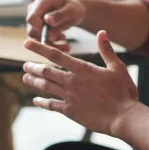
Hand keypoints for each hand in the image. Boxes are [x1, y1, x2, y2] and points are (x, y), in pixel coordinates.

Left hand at [22, 30, 137, 136]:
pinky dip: (42, 102)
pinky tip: (36, 100)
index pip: (55, 55)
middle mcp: (72, 81)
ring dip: (34, 81)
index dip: (39, 48)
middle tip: (25, 65)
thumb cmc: (123, 92)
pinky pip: (51, 105)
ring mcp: (70, 97)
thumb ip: (106, 50)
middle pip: (46, 71)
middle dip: (33, 67)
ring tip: (25, 77)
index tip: (27, 43)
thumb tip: (101, 32)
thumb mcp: (117, 67)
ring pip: (46, 86)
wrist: (124, 117)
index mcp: (82, 69)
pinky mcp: (70, 111)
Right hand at [27, 0, 85, 51]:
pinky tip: (63, 43)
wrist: (73, 11)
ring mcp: (34, 19)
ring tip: (64, 39)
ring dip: (50, 43)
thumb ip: (59, 15)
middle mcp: (34, 10)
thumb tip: (47, 20)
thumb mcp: (71, 10)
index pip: (32, 18)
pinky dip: (51, 45)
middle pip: (32, 30)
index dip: (40, 30)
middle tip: (63, 38)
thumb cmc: (73, 8)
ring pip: (35, 38)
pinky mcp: (36, 28)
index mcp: (41, 2)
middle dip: (47, 38)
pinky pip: (39, 41)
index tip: (54, 37)